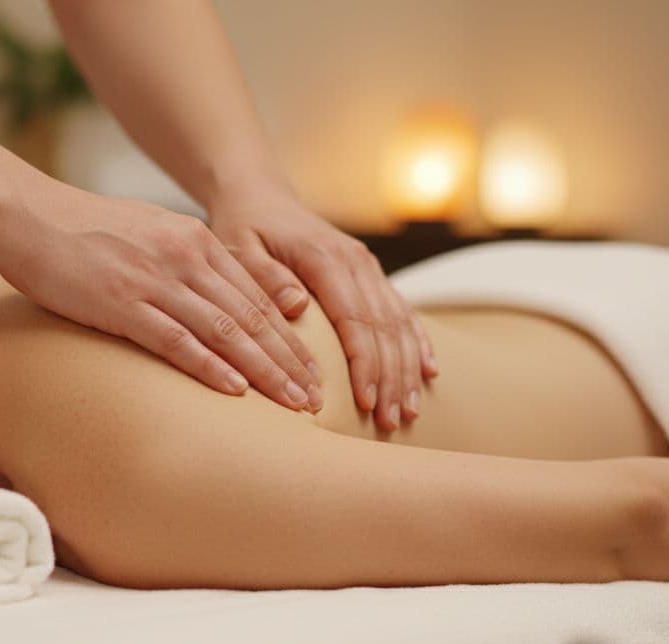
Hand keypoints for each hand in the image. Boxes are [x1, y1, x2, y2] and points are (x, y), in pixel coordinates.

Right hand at [0, 185, 322, 412]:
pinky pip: (176, 340)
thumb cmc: (84, 230)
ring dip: (265, 371)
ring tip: (293, 404)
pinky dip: (210, 367)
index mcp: (196, 242)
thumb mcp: (150, 232)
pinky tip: (236, 391)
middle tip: (318, 398)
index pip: (258, 298)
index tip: (314, 370)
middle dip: (290, 361)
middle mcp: (186, 259)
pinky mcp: (122, 303)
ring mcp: (156, 281)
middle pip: (253, 317)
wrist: (28, 215)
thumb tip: (215, 292)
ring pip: (226, 331)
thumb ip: (187, 259)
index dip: (290, 338)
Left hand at [209, 193, 438, 431]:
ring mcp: (368, 267)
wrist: (261, 197)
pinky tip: (427, 373)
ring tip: (408, 411)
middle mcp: (356, 262)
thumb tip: (297, 306)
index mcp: (326, 258)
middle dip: (391, 378)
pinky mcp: (371, 275)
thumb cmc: (244, 229)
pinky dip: (416, 343)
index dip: (365, 363)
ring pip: (399, 323)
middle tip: (390, 421)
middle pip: (384, 327)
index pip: (355, 319)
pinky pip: (402, 311)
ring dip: (406, 369)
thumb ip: (266, 277)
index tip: (366, 401)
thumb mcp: (240, 249)